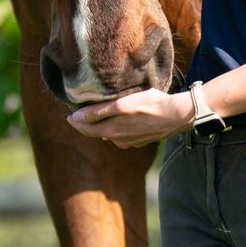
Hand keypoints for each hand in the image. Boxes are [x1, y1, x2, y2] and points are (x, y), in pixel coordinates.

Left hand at [66, 89, 193, 148]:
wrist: (176, 116)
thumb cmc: (149, 105)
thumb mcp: (121, 105)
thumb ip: (97, 112)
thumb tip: (75, 117)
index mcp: (110, 131)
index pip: (86, 129)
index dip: (76, 122)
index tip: (69, 114)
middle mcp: (118, 140)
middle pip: (96, 132)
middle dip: (87, 124)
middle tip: (81, 113)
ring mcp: (130, 142)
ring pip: (110, 134)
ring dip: (103, 126)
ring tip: (101, 114)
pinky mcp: (140, 141)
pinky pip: (123, 136)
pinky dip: (117, 128)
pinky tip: (122, 120)